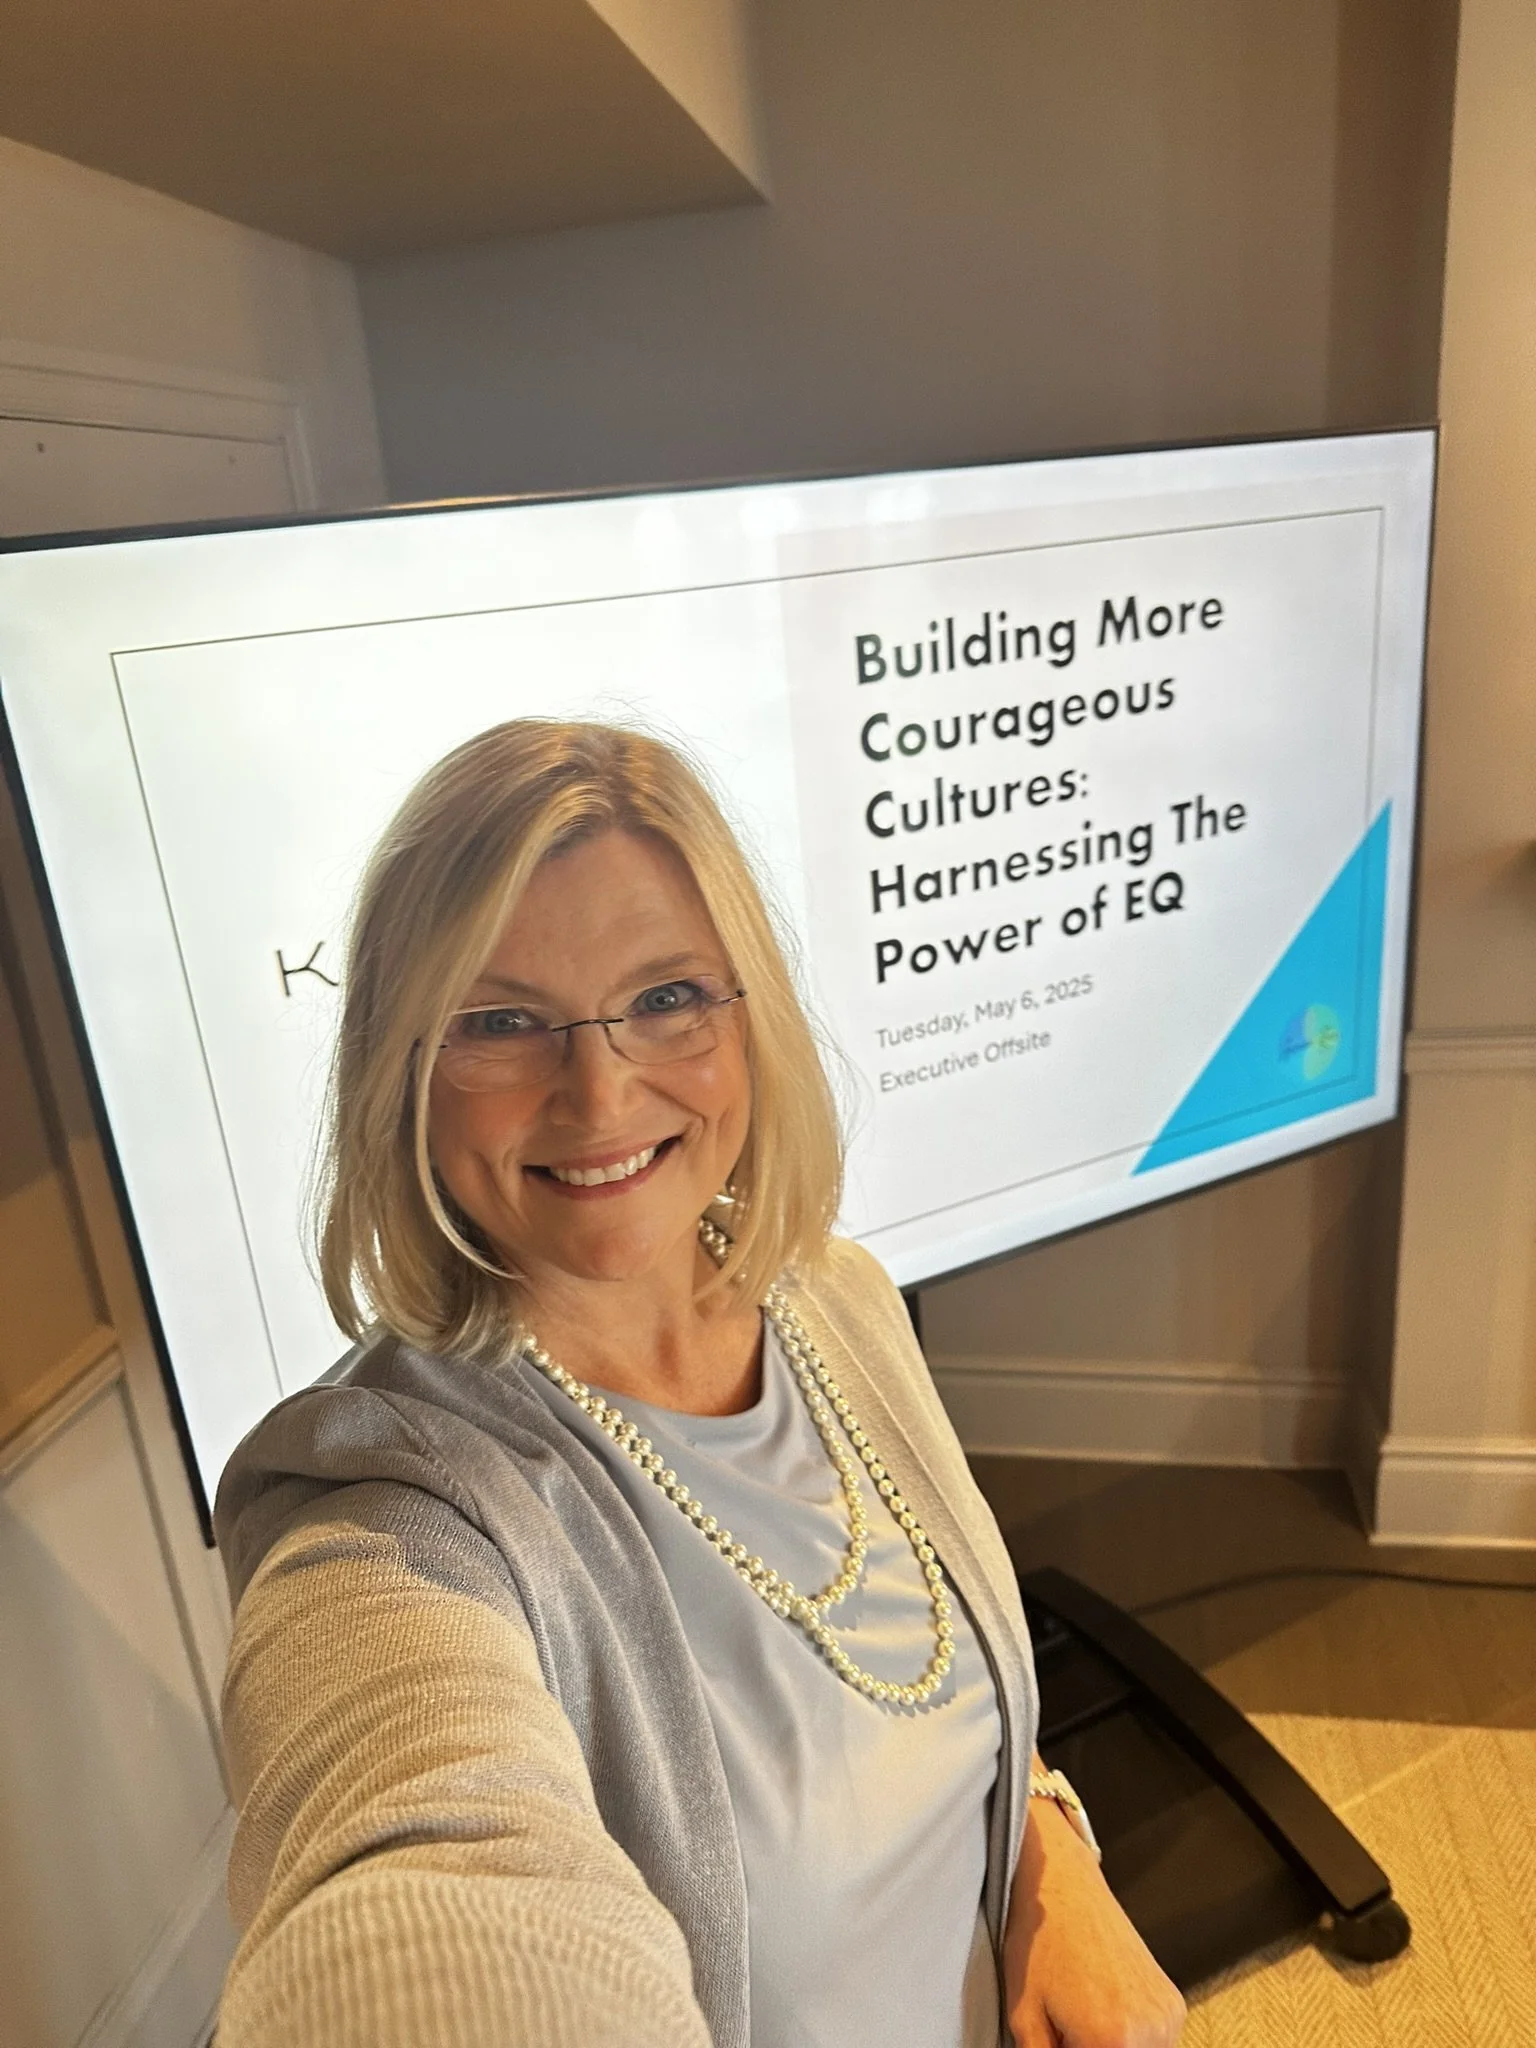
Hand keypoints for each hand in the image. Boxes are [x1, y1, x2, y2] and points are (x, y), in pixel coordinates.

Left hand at [1004, 1798, 1185, 2047]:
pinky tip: (1102, 2012)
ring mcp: (1168, 2017)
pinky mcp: (1174, 2004)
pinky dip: (1129, 2040)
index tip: (1057, 2039)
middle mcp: (1151, 2032)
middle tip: (1064, 2032)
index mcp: (1113, 2040)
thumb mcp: (1024, 2016)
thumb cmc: (1040, 1943)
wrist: (1064, 1888)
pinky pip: (1153, 2043)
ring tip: (1080, 2020)